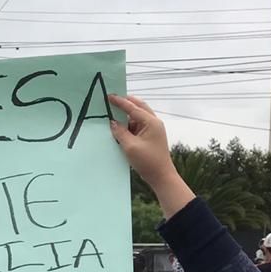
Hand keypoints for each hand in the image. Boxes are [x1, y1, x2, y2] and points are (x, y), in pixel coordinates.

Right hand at [108, 95, 193, 217]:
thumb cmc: (148, 161)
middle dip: (126, 103)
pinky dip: (128, 124)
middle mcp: (153, 123)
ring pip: (137, 116)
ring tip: (112, 114)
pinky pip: (137, 125)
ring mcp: (152, 129)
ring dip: (126, 115)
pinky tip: (119, 127)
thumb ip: (120, 132)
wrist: (161, 176)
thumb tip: (112, 122)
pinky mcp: (150, 136)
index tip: (109, 96)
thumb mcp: (130, 146)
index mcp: (151, 122)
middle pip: (138, 107)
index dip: (120, 102)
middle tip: (112, 99)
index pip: (133, 108)